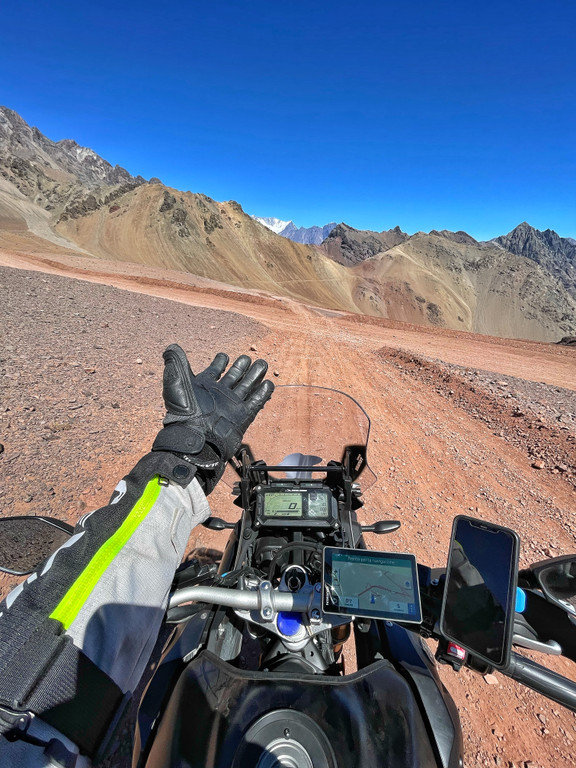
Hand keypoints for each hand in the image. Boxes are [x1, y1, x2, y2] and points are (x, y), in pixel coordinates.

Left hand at [152, 344, 273, 492]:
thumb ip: (177, 363)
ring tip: (263, 364)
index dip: (219, 362)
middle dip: (242, 367)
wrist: (196, 439)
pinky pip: (255, 402)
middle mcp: (219, 395)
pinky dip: (262, 393)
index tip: (224, 356)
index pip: (215, 370)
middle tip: (249, 357)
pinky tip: (269, 384)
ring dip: (254, 376)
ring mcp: (232, 405)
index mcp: (204, 386)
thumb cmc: (185, 412)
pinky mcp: (243, 416)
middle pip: (234, 377)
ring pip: (246, 387)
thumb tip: (170, 347)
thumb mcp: (177, 383)